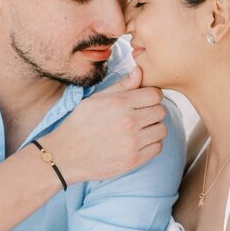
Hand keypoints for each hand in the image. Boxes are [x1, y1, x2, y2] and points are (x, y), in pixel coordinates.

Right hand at [50, 66, 167, 183]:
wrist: (67, 155)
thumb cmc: (81, 123)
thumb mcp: (97, 99)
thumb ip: (122, 85)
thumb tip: (140, 70)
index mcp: (120, 103)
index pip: (155, 94)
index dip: (151, 96)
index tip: (144, 101)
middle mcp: (129, 122)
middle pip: (161, 111)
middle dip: (153, 111)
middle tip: (141, 116)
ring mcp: (132, 143)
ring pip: (162, 129)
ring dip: (153, 128)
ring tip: (140, 129)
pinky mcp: (133, 160)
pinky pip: (157, 147)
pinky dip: (151, 144)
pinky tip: (138, 142)